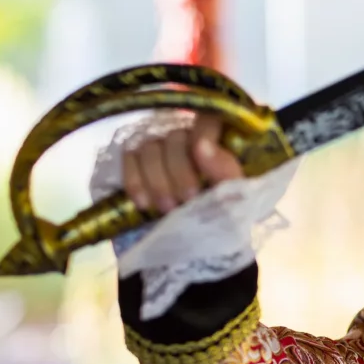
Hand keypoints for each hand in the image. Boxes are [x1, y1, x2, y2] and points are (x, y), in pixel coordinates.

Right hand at [122, 113, 242, 213]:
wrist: (197, 247)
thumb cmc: (222, 217)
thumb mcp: (235, 198)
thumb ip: (225, 170)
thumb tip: (201, 145)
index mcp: (217, 141)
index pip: (208, 117)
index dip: (203, 131)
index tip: (200, 155)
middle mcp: (186, 138)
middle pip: (175, 137)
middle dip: (179, 171)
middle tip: (187, 200)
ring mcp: (158, 148)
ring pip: (149, 147)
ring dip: (157, 181)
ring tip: (167, 209)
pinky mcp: (134, 163)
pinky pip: (128, 159)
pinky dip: (134, 182)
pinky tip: (144, 203)